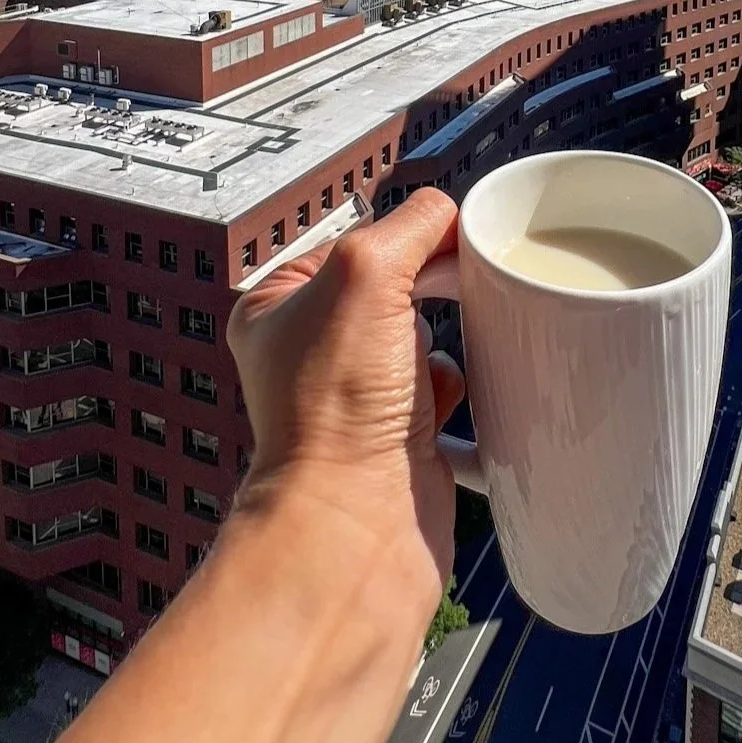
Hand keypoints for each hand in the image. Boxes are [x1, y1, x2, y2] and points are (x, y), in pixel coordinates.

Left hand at [226, 190, 466, 632]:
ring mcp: (357, 398)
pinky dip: (464, 387)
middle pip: (397, 286)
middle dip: (432, 289)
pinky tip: (459, 397)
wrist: (356, 525)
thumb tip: (447, 216)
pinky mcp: (401, 438)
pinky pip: (449, 390)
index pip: (354, 240)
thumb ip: (410, 226)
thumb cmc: (336, 408)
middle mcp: (311, 352)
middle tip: (455, 292)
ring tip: (445, 356)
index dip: (403, 238)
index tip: (443, 244)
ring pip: (427, 336)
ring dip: (450, 339)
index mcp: (277, 307)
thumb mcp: (366, 272)